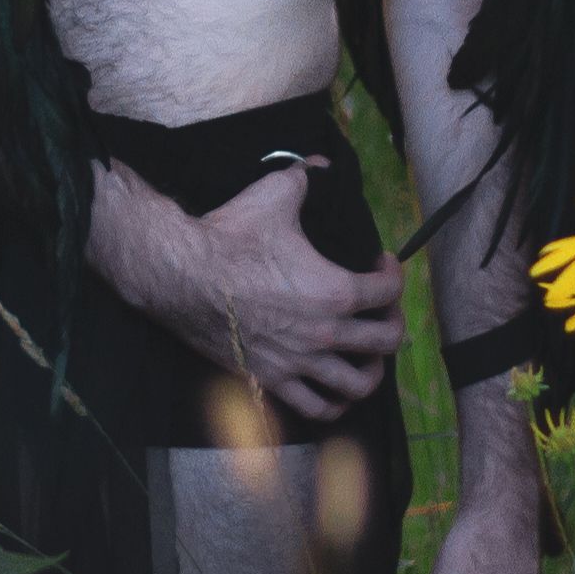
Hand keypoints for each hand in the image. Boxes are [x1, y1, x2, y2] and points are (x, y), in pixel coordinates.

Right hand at [87, 160, 406, 420]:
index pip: (389, 292)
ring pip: (357, 385)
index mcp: (336, 291)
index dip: (394, 273)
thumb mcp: (276, 194)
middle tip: (380, 312)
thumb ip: (306, 178)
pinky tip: (332, 391)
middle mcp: (324, 334)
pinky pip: (314, 408)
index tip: (380, 263)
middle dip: (391, 325)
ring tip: (365, 357)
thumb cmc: (230, 236)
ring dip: (369, 371)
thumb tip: (318, 165)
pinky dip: (332, 404)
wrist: (180, 275)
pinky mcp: (270, 379)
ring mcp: (299, 362)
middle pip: (385, 343)